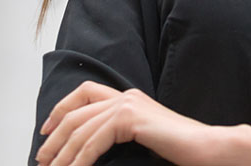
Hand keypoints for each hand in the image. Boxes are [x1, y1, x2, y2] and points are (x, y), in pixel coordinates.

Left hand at [36, 81, 250, 165]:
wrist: (208, 148)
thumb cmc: (180, 148)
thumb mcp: (143, 136)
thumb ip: (120, 133)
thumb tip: (91, 147)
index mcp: (129, 96)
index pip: (84, 92)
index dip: (61, 110)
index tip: (46, 132)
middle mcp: (126, 95)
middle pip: (75, 111)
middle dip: (54, 137)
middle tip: (43, 160)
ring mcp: (129, 105)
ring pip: (80, 128)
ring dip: (62, 153)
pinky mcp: (131, 119)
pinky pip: (93, 141)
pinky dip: (79, 159)